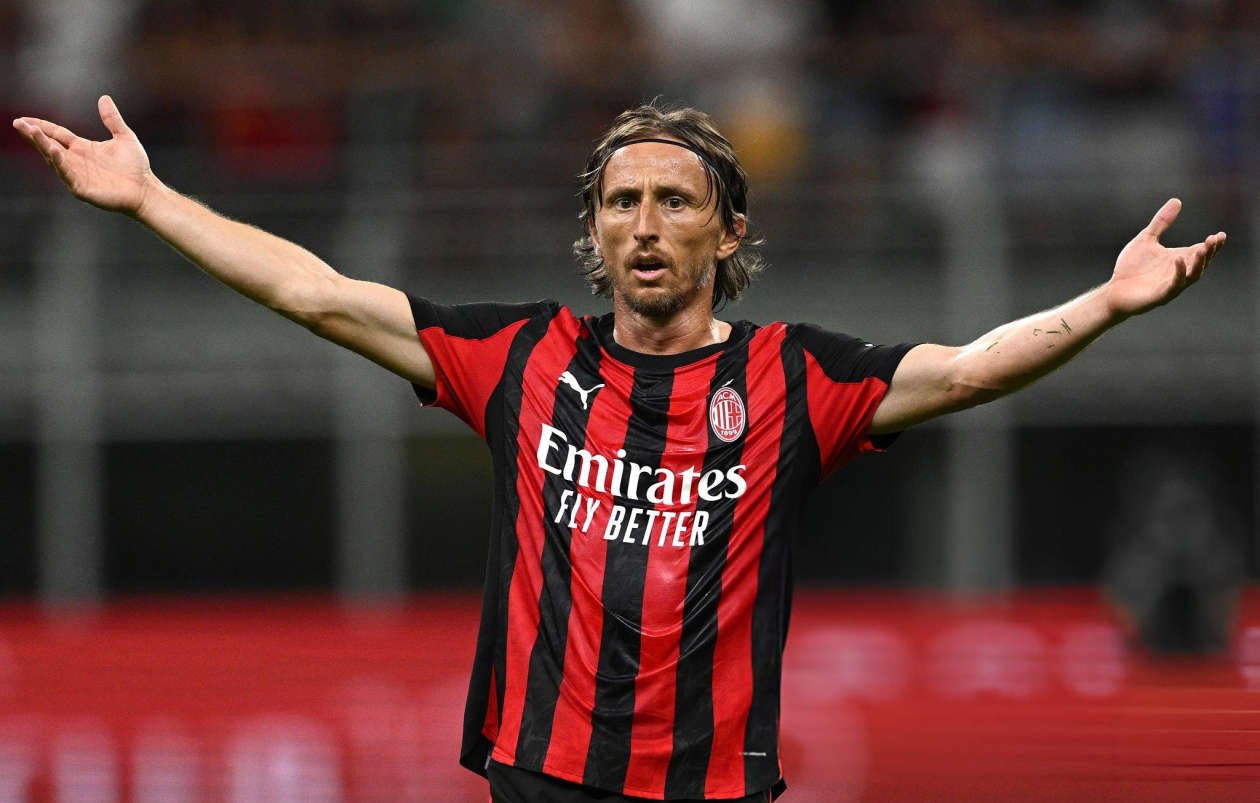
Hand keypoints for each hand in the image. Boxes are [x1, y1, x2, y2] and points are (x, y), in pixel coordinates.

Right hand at [12, 95, 154, 216]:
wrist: (146, 190)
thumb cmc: (136, 167)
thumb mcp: (124, 137)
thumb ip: (112, 119)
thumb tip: (104, 98)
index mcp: (82, 148)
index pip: (57, 134)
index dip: (42, 126)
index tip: (25, 119)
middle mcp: (76, 160)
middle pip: (49, 144)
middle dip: (34, 134)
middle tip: (18, 123)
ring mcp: (77, 174)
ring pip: (54, 158)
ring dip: (43, 145)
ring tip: (32, 132)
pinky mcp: (81, 188)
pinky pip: (66, 174)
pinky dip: (59, 163)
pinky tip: (52, 151)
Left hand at [1106, 198, 1225, 317]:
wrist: (1114, 290)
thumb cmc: (1131, 267)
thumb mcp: (1146, 239)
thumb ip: (1161, 222)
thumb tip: (1177, 200)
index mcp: (1179, 259)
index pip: (1201, 251)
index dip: (1213, 245)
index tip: (1221, 234)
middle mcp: (1179, 273)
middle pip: (1201, 263)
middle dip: (1209, 252)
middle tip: (1214, 240)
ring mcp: (1171, 285)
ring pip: (1193, 276)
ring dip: (1199, 263)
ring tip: (1202, 249)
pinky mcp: (1160, 296)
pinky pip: (1174, 286)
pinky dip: (1178, 273)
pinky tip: (1178, 259)